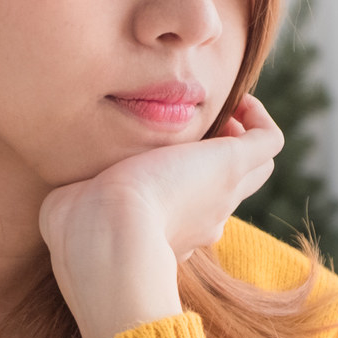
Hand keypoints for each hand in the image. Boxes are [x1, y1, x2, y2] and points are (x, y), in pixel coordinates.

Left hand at [39, 94, 282, 337]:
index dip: (182, 183)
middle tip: (198, 130)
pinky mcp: (231, 165)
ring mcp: (220, 194)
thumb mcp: (72, 213)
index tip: (159, 160)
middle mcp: (201, 219)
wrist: (104, 238)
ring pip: (256, 167)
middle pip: (231, 190)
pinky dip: (257, 117)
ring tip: (223, 111)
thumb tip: (69, 193)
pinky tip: (235, 100)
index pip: (189, 210)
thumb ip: (75, 200)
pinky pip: (267, 140)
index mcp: (166, 233)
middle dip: (217, 158)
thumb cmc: (78, 232)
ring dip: (242, 136)